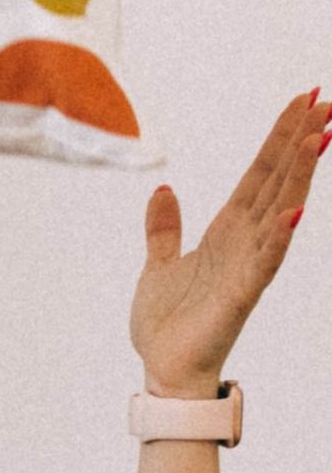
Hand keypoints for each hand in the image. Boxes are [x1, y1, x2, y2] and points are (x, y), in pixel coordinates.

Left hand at [131, 88, 328, 398]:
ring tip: (316, 138)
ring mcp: (246, 267)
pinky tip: (292, 213)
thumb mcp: (157, 265)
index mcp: (226, 231)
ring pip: (279, 212)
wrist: (162, 372)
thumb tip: (163, 189)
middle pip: (277, 181)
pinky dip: (277, 240)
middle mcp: (243, 242)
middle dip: (299, 141)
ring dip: (297, 177)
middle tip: (326, 101)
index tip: (302, 100)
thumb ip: (164, 228)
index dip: (279, 137)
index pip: (259, 173)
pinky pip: (263, 265)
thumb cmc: (167, 325)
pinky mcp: (239, 297)